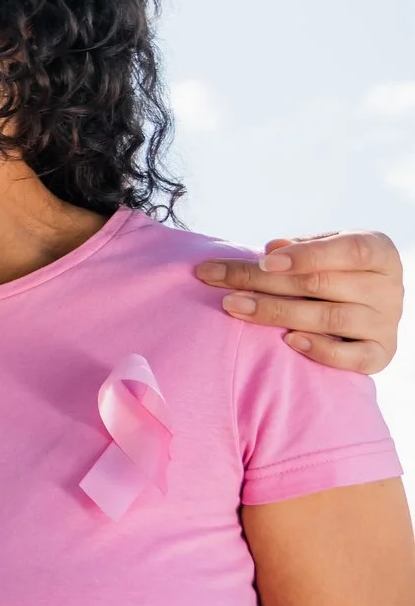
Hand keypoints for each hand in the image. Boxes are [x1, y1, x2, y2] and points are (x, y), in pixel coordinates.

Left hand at [198, 231, 400, 374]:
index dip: (307, 254)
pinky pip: (354, 357)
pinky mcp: (381, 353)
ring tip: (233, 306)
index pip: (350, 250)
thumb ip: (299, 248)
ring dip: (277, 312)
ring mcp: (386, 322)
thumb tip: (272, 248)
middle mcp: (389, 287)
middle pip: (322, 284)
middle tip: (216, 278)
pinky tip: (289, 341)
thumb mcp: (322, 249)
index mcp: (379, 252)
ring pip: (330, 318)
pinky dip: (321, 350)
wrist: (364, 305)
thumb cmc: (333, 269)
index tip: (263, 260)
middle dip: (264, 281)